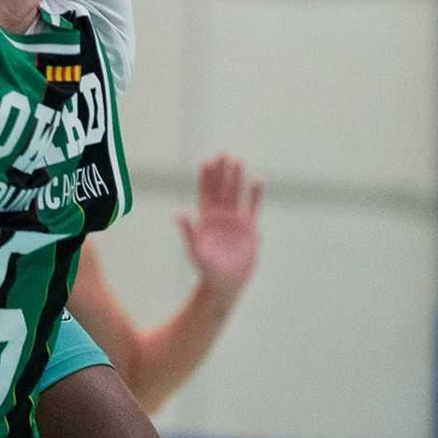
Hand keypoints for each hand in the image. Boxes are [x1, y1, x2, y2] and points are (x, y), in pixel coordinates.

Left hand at [177, 155, 261, 306]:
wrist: (226, 283)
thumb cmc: (207, 268)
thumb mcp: (195, 250)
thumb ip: (188, 231)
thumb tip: (179, 213)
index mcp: (205, 217)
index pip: (205, 192)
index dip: (206, 177)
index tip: (206, 161)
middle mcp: (220, 214)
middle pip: (221, 188)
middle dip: (222, 172)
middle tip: (224, 153)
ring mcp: (235, 219)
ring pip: (236, 193)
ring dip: (237, 178)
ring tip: (239, 160)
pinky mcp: (250, 228)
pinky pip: (253, 207)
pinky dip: (255, 194)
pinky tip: (258, 179)